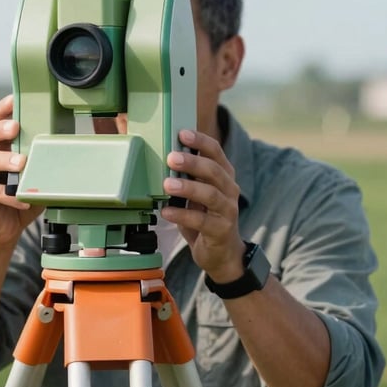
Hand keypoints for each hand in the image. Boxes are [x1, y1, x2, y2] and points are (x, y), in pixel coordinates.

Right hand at [0, 95, 43, 245]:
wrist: (4, 227)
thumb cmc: (21, 193)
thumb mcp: (35, 172)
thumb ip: (43, 157)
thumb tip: (71, 143)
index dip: (2, 108)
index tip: (14, 98)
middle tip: (15, 127)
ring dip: (4, 160)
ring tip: (21, 163)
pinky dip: (9, 196)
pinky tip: (22, 199)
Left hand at [161, 129, 245, 281]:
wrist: (222, 253)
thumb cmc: (204, 216)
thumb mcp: (195, 193)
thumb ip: (184, 176)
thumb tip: (156, 155)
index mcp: (223, 175)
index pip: (216, 152)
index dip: (200, 141)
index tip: (182, 133)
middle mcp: (229, 190)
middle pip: (214, 171)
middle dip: (192, 162)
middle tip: (171, 157)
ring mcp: (228, 210)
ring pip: (211, 194)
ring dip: (188, 187)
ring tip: (167, 184)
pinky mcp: (221, 230)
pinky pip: (202, 221)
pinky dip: (183, 214)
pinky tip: (166, 212)